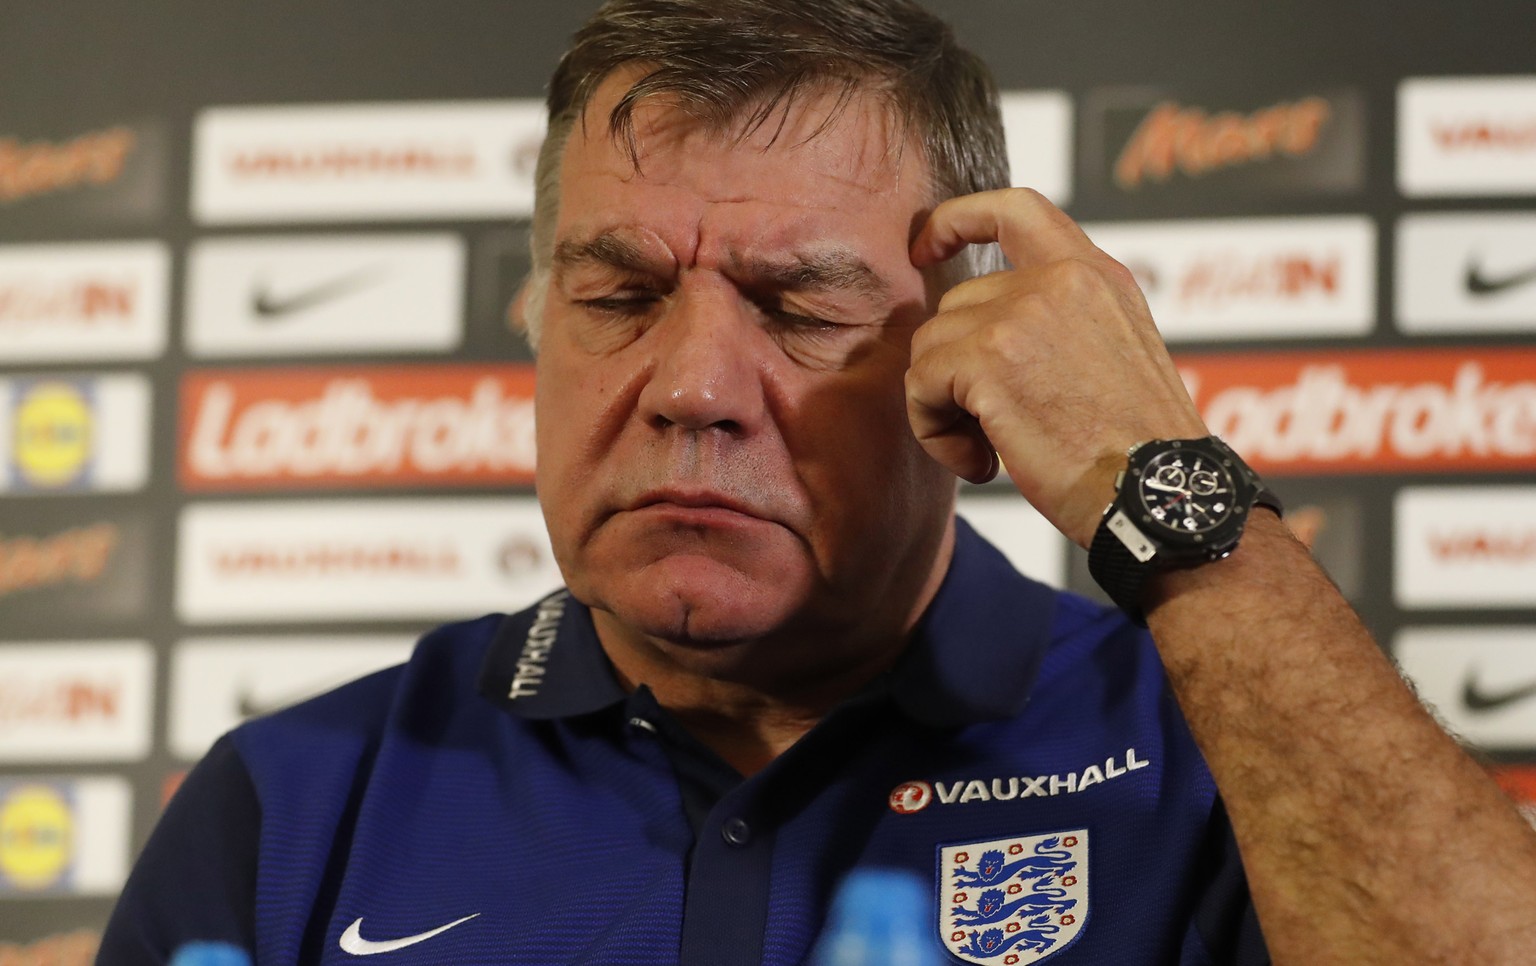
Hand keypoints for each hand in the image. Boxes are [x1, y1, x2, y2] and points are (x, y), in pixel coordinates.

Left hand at [907, 188, 1207, 547]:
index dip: (958, 219)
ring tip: (990, 450)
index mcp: (1096, 275)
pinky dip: (934, 432)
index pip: (1017, 210)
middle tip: (992, 430)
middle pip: (956, 307)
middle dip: (956, 370)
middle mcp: (1059, 281)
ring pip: (931, 348)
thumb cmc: (1140, 449)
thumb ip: (1061, 320)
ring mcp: (1020, 315)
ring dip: (944, 406)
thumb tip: (982, 329)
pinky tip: (981, 464)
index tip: (924, 246)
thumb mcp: (1117, 352)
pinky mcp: (987, 360)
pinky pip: (920, 386)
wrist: (1159, 493)